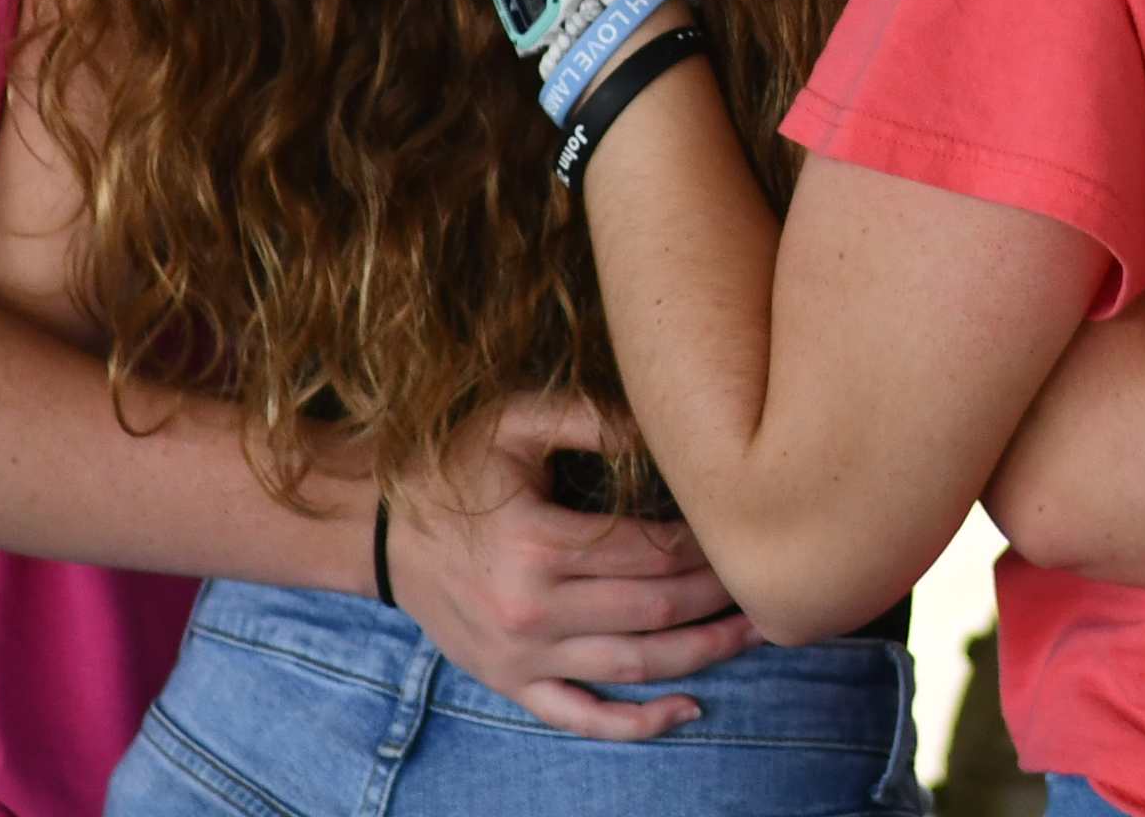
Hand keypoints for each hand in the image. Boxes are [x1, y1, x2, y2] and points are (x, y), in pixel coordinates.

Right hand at [383, 388, 754, 740]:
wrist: (375, 528)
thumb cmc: (452, 465)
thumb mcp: (514, 422)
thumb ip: (590, 420)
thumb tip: (665, 426)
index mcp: (538, 545)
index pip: (652, 552)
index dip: (706, 545)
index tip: (743, 530)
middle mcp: (532, 610)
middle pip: (654, 611)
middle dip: (720, 598)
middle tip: (768, 582)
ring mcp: (520, 657)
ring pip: (633, 668)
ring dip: (703, 656)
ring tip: (754, 633)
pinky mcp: (509, 683)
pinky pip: (580, 718)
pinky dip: (636, 724)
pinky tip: (688, 709)